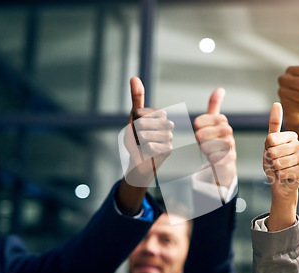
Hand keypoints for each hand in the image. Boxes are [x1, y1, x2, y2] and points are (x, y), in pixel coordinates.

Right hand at [116, 77, 173, 214]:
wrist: (139, 169)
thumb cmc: (140, 140)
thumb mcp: (139, 118)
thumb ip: (137, 98)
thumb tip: (134, 77)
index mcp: (133, 121)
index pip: (157, 112)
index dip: (158, 118)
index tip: (151, 125)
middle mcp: (132, 132)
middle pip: (162, 122)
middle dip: (163, 129)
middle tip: (154, 137)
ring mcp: (140, 145)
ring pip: (166, 134)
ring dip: (165, 139)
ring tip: (155, 145)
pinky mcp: (146, 158)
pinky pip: (166, 147)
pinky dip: (164, 150)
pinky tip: (156, 154)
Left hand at [123, 77, 173, 186]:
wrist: (137, 163)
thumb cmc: (136, 141)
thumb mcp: (133, 118)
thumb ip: (137, 98)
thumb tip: (134, 77)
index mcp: (160, 116)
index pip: (147, 110)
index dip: (138, 117)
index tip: (137, 124)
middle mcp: (167, 125)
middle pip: (148, 121)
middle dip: (139, 129)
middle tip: (140, 137)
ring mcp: (169, 137)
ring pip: (150, 134)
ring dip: (141, 140)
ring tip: (143, 144)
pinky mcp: (168, 150)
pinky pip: (152, 146)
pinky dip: (146, 149)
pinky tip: (148, 152)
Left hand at [193, 88, 236, 187]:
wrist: (223, 161)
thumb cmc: (215, 139)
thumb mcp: (212, 122)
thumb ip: (214, 106)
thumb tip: (220, 89)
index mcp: (222, 122)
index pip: (210, 119)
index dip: (201, 123)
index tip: (197, 127)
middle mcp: (228, 132)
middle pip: (214, 131)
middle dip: (204, 135)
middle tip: (199, 139)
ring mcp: (231, 145)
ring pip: (218, 144)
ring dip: (207, 147)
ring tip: (205, 148)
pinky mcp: (231, 158)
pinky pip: (221, 157)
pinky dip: (214, 157)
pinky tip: (211, 157)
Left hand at [264, 103, 298, 230]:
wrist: (280, 183)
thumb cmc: (273, 162)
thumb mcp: (269, 143)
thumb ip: (274, 124)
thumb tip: (278, 103)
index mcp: (292, 135)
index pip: (270, 139)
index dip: (267, 149)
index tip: (271, 152)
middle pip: (274, 152)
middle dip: (270, 161)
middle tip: (275, 164)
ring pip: (279, 163)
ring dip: (275, 169)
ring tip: (279, 170)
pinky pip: (285, 173)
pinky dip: (280, 177)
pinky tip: (285, 176)